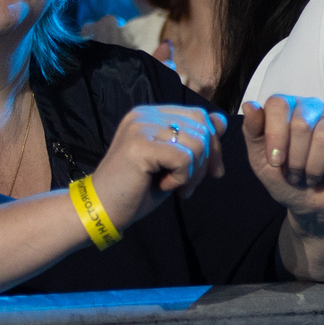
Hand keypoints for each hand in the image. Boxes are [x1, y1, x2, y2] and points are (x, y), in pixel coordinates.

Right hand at [86, 103, 226, 235]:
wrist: (102, 210)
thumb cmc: (137, 189)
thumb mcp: (173, 163)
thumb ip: (195, 141)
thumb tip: (221, 121)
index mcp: (151, 114)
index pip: (199, 115)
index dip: (213, 144)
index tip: (211, 172)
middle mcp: (145, 114)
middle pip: (202, 126)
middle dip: (207, 160)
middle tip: (190, 185)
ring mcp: (141, 127)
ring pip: (197, 142)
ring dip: (194, 173)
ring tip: (176, 187)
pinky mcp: (140, 145)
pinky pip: (184, 158)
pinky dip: (182, 178)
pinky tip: (165, 186)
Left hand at [241, 95, 323, 223]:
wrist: (313, 205)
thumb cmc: (285, 179)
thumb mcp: (260, 161)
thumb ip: (253, 132)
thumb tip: (249, 105)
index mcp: (286, 108)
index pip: (279, 103)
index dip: (276, 135)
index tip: (275, 162)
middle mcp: (312, 106)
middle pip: (302, 123)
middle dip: (296, 159)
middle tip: (296, 173)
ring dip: (315, 167)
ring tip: (313, 175)